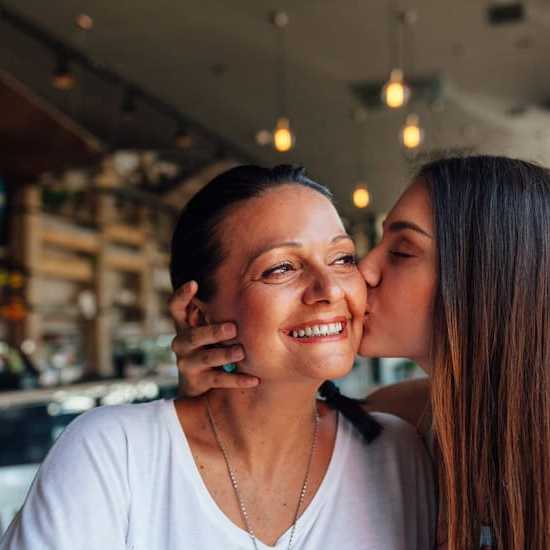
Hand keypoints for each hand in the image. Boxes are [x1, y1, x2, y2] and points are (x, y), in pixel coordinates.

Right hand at [169, 281, 259, 396]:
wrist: (197, 388)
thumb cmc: (209, 347)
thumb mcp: (208, 330)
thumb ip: (216, 315)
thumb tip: (248, 293)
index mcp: (184, 327)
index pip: (176, 308)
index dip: (182, 296)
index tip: (194, 283)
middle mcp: (181, 344)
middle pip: (194, 336)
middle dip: (213, 332)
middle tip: (233, 328)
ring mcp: (187, 364)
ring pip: (206, 358)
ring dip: (225, 355)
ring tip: (241, 352)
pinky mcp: (197, 382)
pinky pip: (219, 380)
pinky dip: (237, 379)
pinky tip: (254, 379)